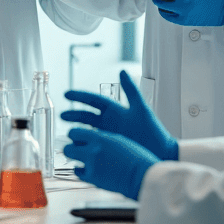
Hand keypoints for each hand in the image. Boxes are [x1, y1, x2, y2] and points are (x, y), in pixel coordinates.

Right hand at [61, 70, 177, 160]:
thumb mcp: (141, 109)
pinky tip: (76, 147)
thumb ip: (131, 90)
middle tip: (61, 114)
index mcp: (116, 111)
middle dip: (74, 114)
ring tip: (67, 133)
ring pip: (87, 130)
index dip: (80, 96)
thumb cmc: (153, 132)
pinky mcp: (109, 147)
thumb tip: (122, 70)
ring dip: (76, 130)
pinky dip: (84, 144)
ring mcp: (109, 135)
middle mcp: (110, 122)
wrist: (161, 153)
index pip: (94, 101)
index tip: (67, 94)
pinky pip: (93, 144)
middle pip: (87, 116)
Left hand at [63, 127, 159, 200]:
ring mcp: (91, 165)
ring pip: (71, 159)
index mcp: (101, 138)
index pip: (75, 132)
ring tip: (80, 159)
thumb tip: (93, 137)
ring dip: (74, 158)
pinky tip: (87, 170)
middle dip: (70, 147)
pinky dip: (81, 171)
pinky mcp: (92, 179)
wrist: (142, 176)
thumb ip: (103, 138)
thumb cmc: (137, 157)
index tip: (74, 135)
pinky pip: (78, 172)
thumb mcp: (119, 140)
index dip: (73, 134)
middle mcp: (93, 150)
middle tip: (74, 148)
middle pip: (69, 146)